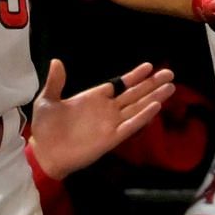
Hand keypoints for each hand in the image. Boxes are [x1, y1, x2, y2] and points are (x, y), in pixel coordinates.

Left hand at [28, 58, 174, 180]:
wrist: (44, 153)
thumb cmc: (45, 128)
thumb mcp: (47, 100)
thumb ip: (56, 82)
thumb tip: (56, 61)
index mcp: (94, 98)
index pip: (120, 85)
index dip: (134, 76)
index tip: (149, 66)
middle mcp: (106, 109)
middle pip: (134, 94)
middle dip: (151, 84)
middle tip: (170, 74)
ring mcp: (110, 123)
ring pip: (137, 107)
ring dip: (153, 97)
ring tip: (170, 87)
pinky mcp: (111, 138)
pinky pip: (131, 125)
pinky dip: (143, 116)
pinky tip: (156, 107)